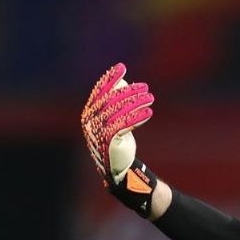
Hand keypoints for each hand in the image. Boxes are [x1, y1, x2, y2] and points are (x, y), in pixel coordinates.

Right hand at [80, 63, 158, 216]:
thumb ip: (115, 102)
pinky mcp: (108, 142)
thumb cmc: (118, 143)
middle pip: (110, 100)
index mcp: (88, 116)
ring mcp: (98, 133)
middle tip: (145, 87)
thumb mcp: (115, 121)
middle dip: (128, 91)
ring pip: (117, 112)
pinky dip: (136, 117)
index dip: (109, 79)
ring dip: (135, 103)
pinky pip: (123, 125)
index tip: (122, 67)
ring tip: (150, 98)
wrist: (120, 171)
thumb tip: (123, 81)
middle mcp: (89, 124)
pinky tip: (148, 112)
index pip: (98, 92)